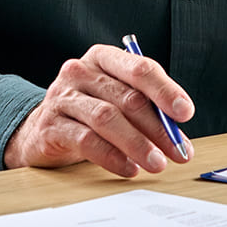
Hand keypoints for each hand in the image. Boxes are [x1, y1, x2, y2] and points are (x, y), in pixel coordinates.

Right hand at [3, 43, 194, 176]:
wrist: (41, 130)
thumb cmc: (88, 112)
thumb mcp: (115, 100)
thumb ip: (145, 109)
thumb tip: (177, 136)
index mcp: (102, 58)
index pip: (138, 68)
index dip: (165, 90)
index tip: (185, 113)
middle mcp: (79, 71)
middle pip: (126, 97)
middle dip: (157, 128)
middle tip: (178, 151)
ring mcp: (61, 97)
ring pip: (107, 119)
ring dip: (137, 144)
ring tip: (157, 164)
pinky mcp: (50, 126)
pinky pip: (86, 141)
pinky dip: (112, 157)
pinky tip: (129, 168)